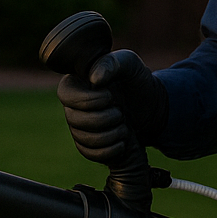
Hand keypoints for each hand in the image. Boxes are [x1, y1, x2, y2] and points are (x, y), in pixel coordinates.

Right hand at [57, 50, 167, 208]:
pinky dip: (108, 151)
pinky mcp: (87, 144)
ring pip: (82, 139)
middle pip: (73, 120)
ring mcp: (78, 126)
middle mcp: (72, 105)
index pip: (66, 94)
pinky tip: (122, 143)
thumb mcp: (129, 65)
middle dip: (103, 119)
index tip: (110, 97)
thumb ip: (111, 64)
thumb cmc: (136, 81)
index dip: (88, 100)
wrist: (150, 107)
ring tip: (125, 127)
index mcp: (77, 83)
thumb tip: (94, 79)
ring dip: (109, 136)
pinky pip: (88, 153)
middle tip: (121, 113)